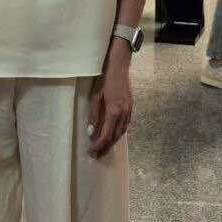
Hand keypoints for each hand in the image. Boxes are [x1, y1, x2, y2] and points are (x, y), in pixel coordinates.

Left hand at [88, 43, 133, 157]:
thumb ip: (94, 116)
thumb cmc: (104, 79)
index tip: (91, 151)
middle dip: (105, 147)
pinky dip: (118, 133)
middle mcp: (124, 113)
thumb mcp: (95, 97)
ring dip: (112, 141)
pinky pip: (125, 125)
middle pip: (115, 136)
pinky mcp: (131, 107)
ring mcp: (129, 111)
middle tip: (96, 155)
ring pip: (122, 132)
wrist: (119, 66)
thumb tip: (90, 132)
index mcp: (114, 111)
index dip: (98, 145)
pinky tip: (112, 134)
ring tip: (103, 147)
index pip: (106, 135)